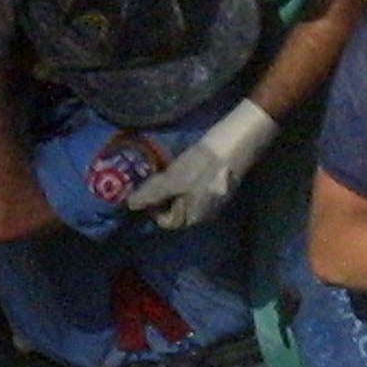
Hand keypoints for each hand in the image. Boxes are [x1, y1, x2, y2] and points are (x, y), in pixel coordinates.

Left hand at [126, 98, 277, 229]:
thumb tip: (130, 205)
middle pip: (176, 210)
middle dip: (164, 196)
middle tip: (159, 176)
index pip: (166, 221)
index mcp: (193, 219)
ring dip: (176, 187)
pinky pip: (197, 189)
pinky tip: (188, 165)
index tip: (148, 188)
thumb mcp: (173, 180)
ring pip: (187, 199)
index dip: (153, 208)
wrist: (235, 145)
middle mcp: (204, 216)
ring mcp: (214, 202)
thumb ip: (153, 194)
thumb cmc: (202, 166)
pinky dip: (188, 181)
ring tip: (171, 169)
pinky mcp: (220, 186)